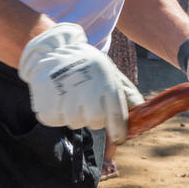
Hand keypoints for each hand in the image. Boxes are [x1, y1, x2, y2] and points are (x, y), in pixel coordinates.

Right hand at [18, 23, 143, 141]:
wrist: (55, 49)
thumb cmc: (88, 67)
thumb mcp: (111, 74)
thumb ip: (128, 96)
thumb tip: (142, 115)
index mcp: (107, 82)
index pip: (117, 114)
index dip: (118, 130)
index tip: (118, 138)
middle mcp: (88, 88)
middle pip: (95, 122)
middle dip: (93, 119)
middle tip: (88, 106)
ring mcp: (66, 92)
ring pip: (74, 122)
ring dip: (73, 115)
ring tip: (71, 97)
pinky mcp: (46, 96)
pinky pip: (53, 119)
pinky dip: (54, 113)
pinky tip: (57, 97)